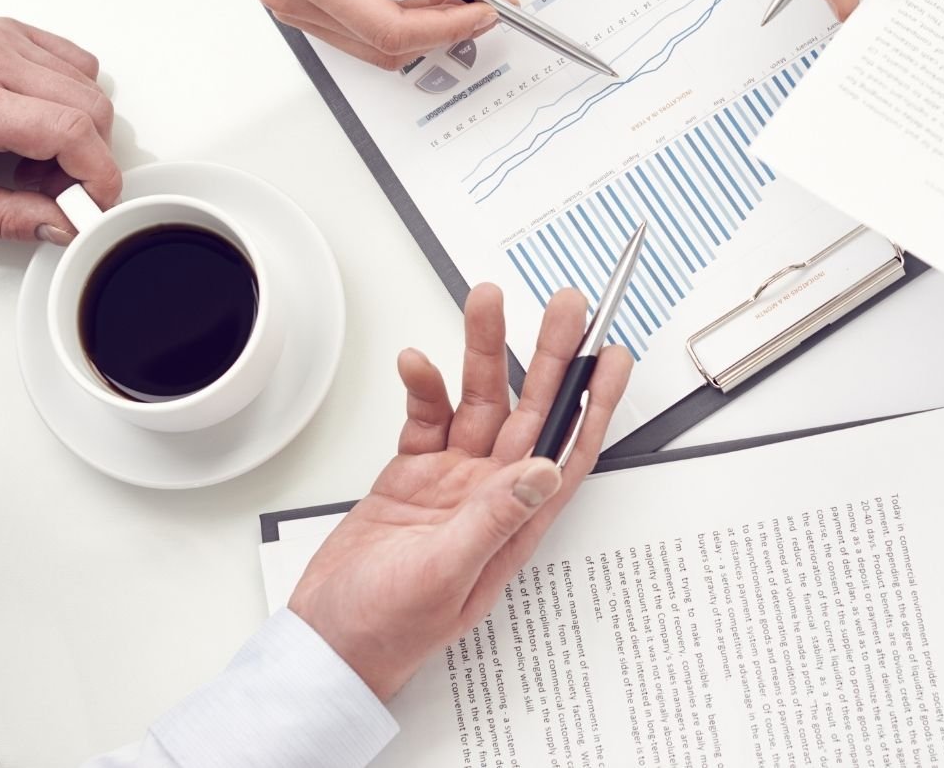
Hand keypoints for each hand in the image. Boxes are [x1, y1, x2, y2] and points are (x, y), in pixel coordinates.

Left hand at [0, 19, 120, 242]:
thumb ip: (6, 218)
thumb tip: (62, 224)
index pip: (71, 132)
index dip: (99, 173)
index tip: (95, 200)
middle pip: (91, 107)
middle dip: (90, 157)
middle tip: (54, 185)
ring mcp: (3, 38)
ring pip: (88, 82)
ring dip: (80, 127)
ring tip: (34, 153)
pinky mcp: (8, 30)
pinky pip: (73, 59)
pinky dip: (71, 95)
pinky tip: (35, 119)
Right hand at [229, 0, 498, 69]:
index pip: (389, 29)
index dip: (446, 28)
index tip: (483, 11)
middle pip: (383, 47)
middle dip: (440, 32)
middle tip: (480, 4)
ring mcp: (290, 5)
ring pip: (372, 48)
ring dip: (421, 31)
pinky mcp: (298, 2)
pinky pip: (357, 33)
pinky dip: (397, 23)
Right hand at [289, 283, 632, 699]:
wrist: (328, 639)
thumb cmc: (389, 630)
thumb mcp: (446, 575)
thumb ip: (492, 519)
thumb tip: (543, 473)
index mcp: (515, 522)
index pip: (569, 449)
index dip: (596, 402)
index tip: (614, 357)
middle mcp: (491, 494)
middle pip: (530, 410)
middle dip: (549, 355)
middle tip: (566, 307)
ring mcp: (453, 480)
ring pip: (478, 402)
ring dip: (483, 353)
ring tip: (487, 303)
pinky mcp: (412, 472)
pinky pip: (425, 417)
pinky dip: (423, 387)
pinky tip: (418, 363)